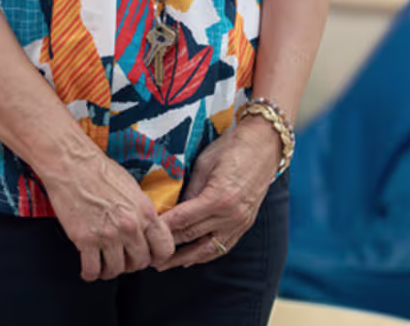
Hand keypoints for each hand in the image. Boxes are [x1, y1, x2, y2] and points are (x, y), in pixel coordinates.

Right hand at [44, 151, 176, 281]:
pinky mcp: (85, 240)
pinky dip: (90, 273)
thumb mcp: (133, 189)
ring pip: (117, 270)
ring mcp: (108, 235)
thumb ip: (143, 213)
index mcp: (146, 212)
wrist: (72, 164)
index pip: (165, 248)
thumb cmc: (100, 171)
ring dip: (110, 270)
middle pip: (140, 263)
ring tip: (104, 263)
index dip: (157, 257)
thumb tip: (147, 231)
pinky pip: (92, 270)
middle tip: (122, 258)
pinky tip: (89, 268)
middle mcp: (130, 226)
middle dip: (131, 264)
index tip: (149, 257)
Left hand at [155, 118, 282, 269]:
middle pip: (192, 236)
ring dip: (185, 258)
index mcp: (218, 198)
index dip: (162, 228)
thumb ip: (190, 190)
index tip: (145, 233)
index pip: (182, 220)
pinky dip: (206, 255)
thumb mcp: (204, 164)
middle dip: (168, 247)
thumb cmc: (231, 147)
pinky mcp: (245, 223)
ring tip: (165, 264)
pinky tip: (192, 259)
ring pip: (208, 249)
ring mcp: (240, 222)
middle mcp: (230, 215)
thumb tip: (173, 209)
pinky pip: (224, 246)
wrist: (264, 145)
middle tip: (147, 253)